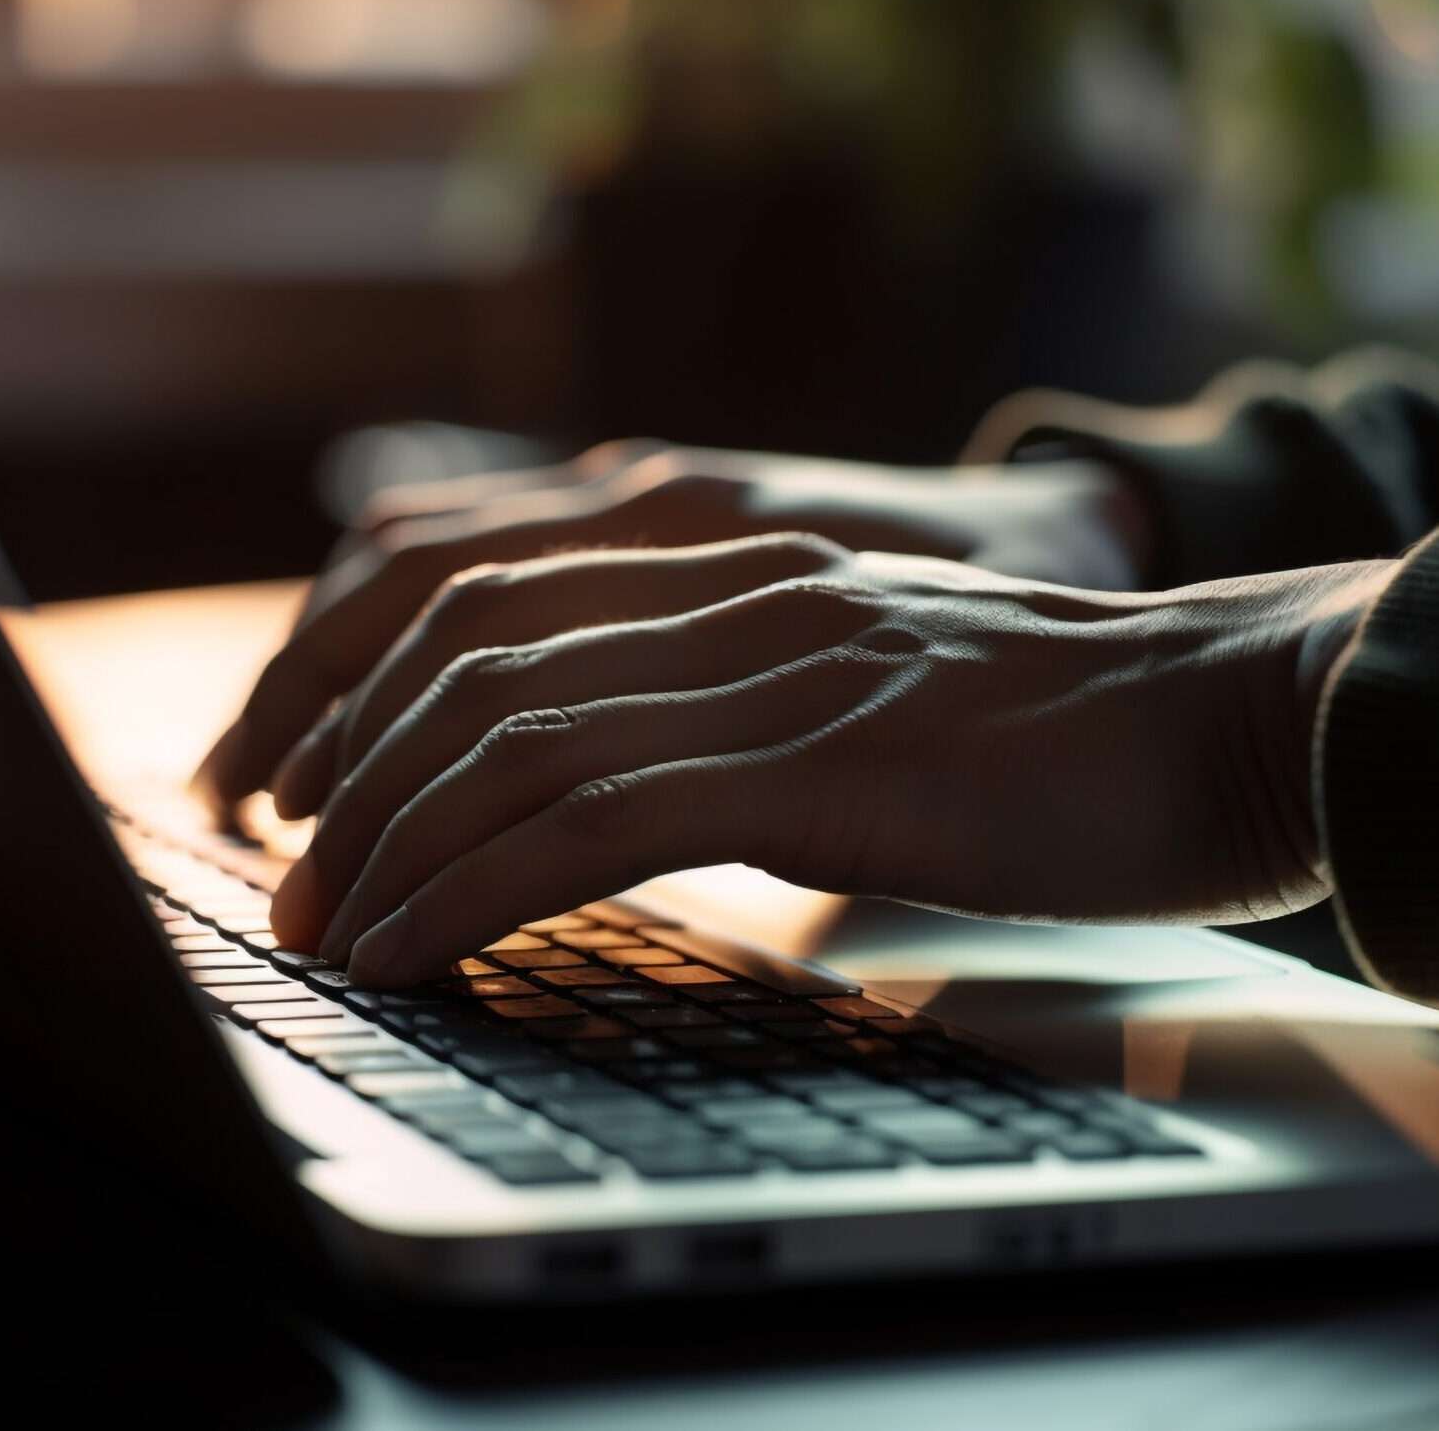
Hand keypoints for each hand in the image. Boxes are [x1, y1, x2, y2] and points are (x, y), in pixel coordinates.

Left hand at [263, 533, 1389, 987]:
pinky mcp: (818, 761)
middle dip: (357, 773)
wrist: (1217, 711)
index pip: (494, 599)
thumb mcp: (861, 681)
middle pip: (473, 657)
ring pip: (516, 738)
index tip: (326, 794)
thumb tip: (639, 774)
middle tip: (297, 875)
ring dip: (395, 840)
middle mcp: (736, 595)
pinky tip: (419, 945)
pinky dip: (479, 885)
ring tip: (330, 928)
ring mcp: (776, 669)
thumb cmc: (1052, 725)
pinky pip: (595, 819)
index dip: (379, 693)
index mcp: (737, 568)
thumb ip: (747, 694)